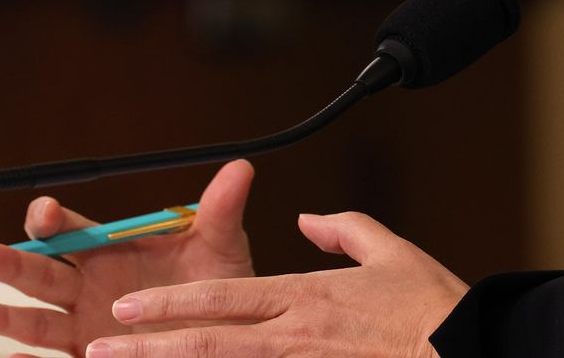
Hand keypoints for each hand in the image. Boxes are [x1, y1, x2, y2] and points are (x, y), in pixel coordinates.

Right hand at [0, 159, 257, 357]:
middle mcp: (89, 288)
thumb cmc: (217, 286)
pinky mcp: (89, 357)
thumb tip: (240, 170)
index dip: (52, 219)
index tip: (46, 215)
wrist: (227, 334)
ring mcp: (84, 327)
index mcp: (112, 251)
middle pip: (39, 272)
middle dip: (6, 261)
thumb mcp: (222, 248)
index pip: (70, 230)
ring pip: (33, 320)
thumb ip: (221, 213)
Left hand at [83, 211, 468, 357]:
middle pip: (207, 341)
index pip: (223, 296)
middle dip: (147, 348)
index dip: (169, 303)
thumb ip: (343, 228)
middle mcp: (295, 333)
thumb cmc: (432, 306)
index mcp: (307, 293)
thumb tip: (308, 218)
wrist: (463, 349)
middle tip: (100, 351)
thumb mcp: (390, 250)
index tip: (128, 309)